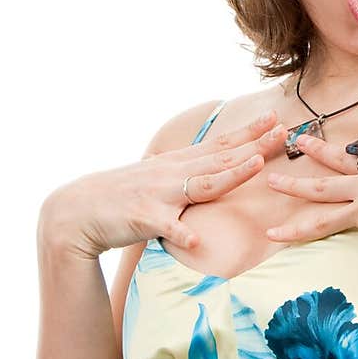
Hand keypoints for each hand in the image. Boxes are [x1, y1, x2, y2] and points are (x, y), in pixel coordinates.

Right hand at [38, 110, 289, 258]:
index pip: (219, 144)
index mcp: (176, 165)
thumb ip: (183, 175)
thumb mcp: (155, 180)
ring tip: (255, 166)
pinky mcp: (142, 218)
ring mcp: (158, 194)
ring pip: (200, 184)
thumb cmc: (119, 198)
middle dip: (254, 145)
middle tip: (283, 131)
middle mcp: (171, 173)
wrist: (74, 211)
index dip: (248, 132)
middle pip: (220, 157)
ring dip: (229, 175)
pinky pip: (165, 227)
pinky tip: (196, 240)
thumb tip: (208, 170)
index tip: (274, 118)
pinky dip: (180, 232)